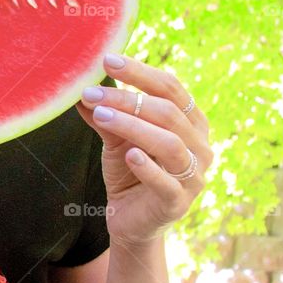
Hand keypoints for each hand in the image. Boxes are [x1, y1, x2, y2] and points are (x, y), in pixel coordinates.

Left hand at [77, 53, 212, 248]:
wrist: (129, 222)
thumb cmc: (129, 175)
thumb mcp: (116, 141)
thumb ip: (106, 117)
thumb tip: (82, 89)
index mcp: (190, 123)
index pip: (171, 88)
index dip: (141, 72)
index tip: (107, 60)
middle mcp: (200, 146)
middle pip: (168, 112)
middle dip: (128, 99)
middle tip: (92, 93)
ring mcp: (194, 176)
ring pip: (169, 144)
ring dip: (133, 126)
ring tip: (101, 116)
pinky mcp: (178, 203)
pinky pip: (167, 182)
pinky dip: (148, 167)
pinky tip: (129, 155)